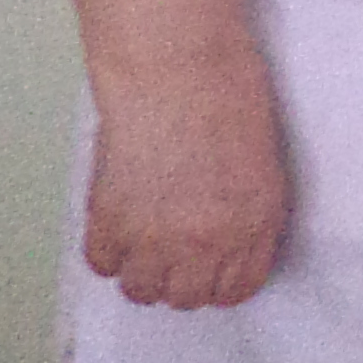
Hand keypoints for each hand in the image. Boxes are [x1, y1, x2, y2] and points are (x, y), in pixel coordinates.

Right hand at [81, 48, 289, 308]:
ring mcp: (157, 237)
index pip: (237, 289)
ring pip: (141, 291)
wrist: (178, 65)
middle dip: (181, 277)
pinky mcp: (112, 222)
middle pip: (187, 297)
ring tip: (143, 235)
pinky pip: (102, 264)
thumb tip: (220, 245)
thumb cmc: (226, 93)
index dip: (220, 279)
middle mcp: (208, 241)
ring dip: (142, 269)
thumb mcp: (260, 161)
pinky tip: (119, 218)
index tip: (209, 266)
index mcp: (256, 223)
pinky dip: (107, 248)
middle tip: (173, 248)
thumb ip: (242, 212)